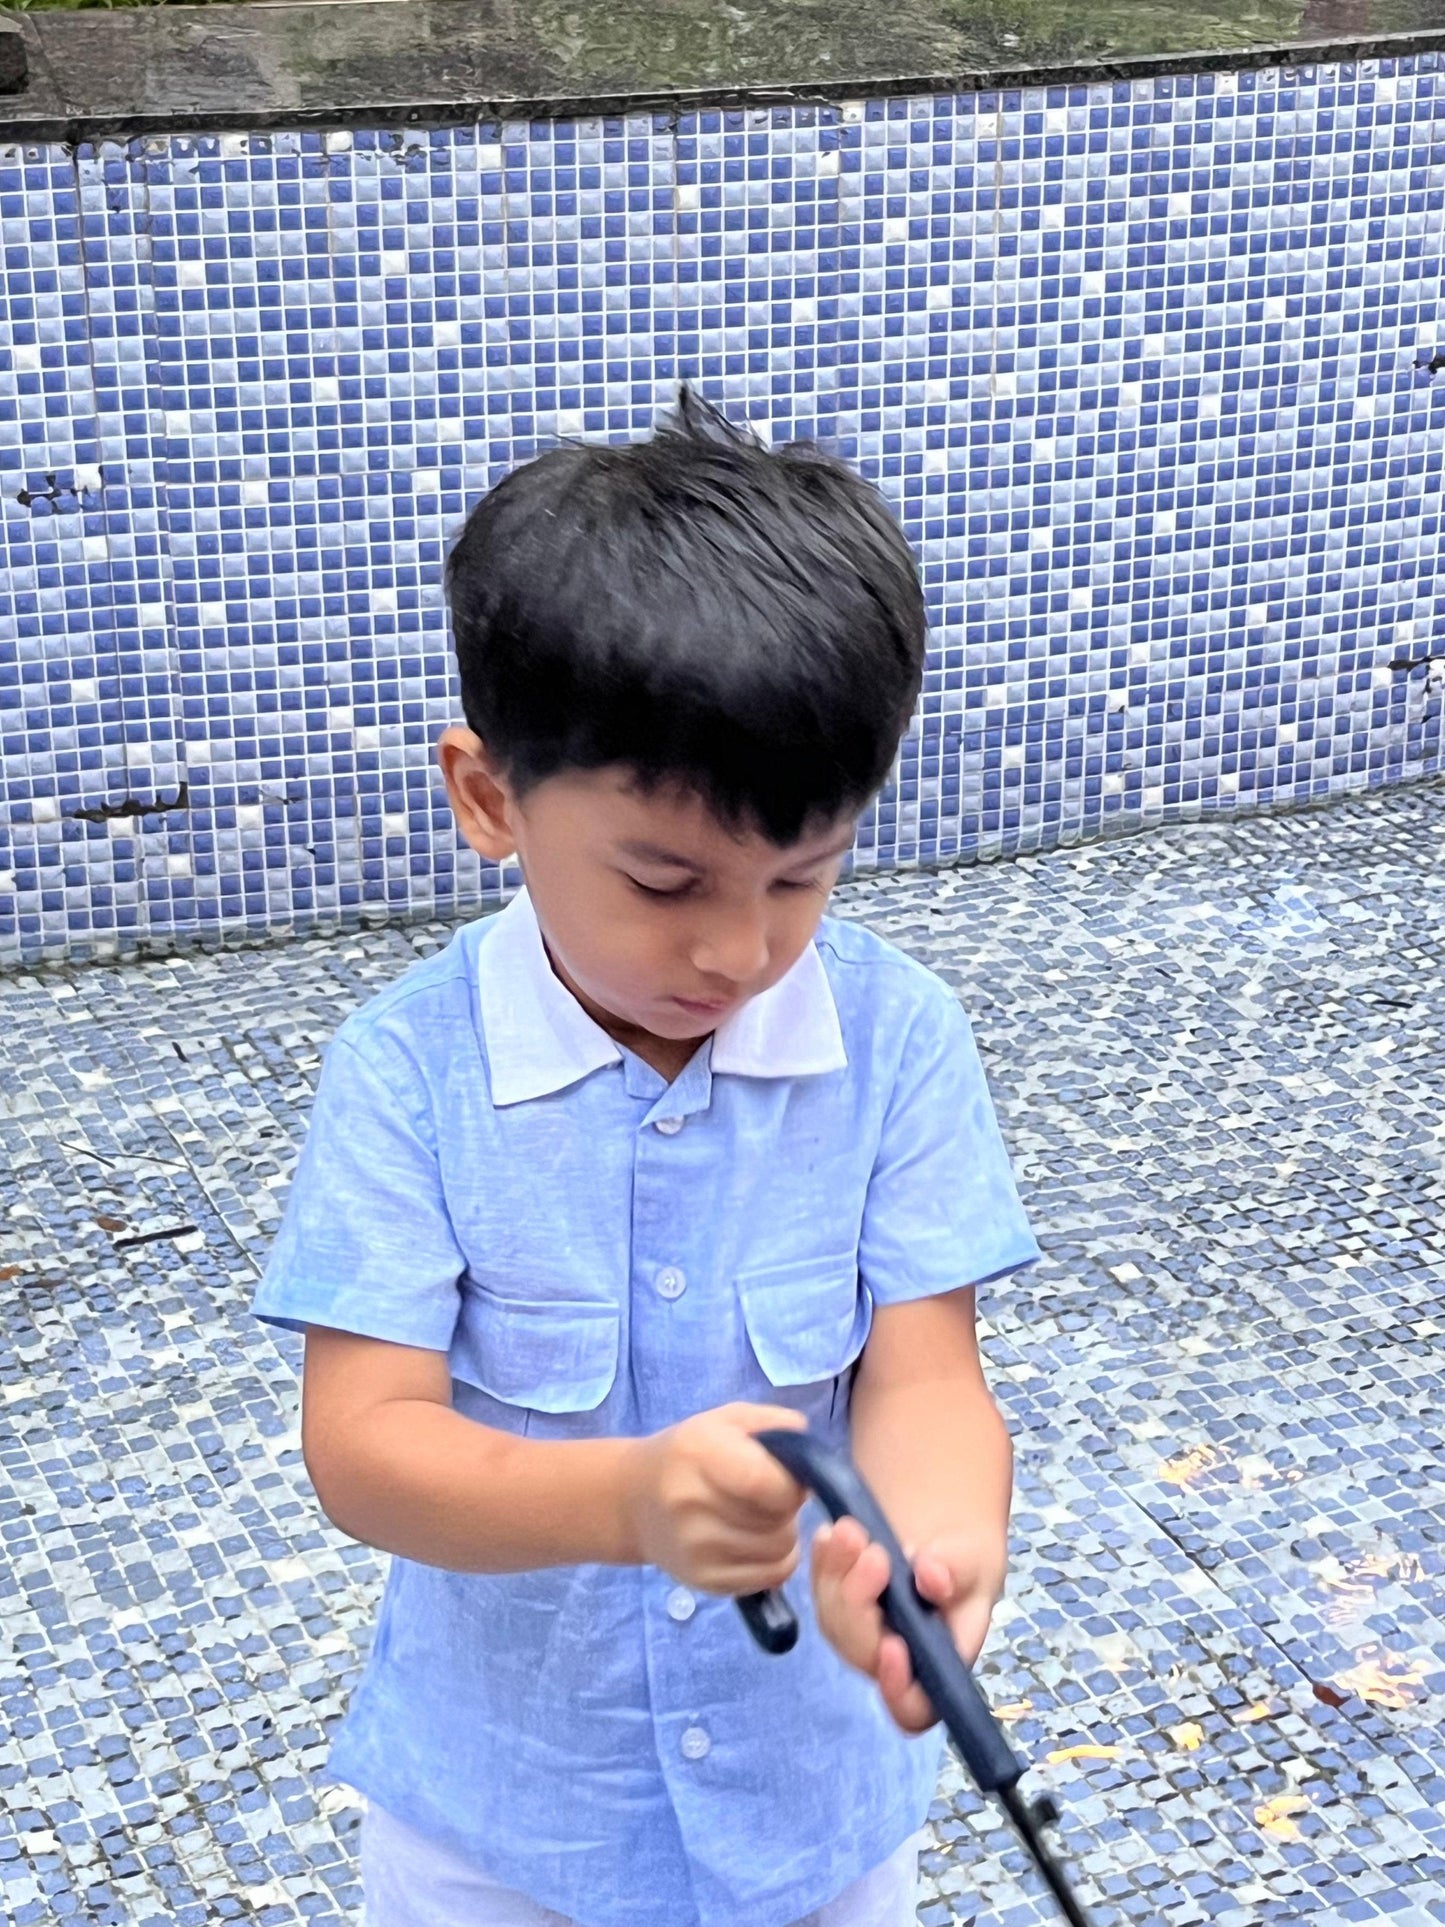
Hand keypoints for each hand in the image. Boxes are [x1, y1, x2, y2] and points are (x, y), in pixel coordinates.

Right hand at [628, 1403, 806, 1594]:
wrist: (633, 1500)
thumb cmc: (690, 1453)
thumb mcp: (727, 1420)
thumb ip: (774, 1425)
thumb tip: (812, 1457)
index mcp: (700, 1454)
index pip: (763, 1483)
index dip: (790, 1485)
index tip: (788, 1477)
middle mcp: (693, 1505)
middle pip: (778, 1521)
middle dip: (786, 1508)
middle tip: (769, 1496)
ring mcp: (696, 1549)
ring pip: (780, 1551)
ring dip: (783, 1533)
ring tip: (762, 1517)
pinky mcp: (704, 1582)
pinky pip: (771, 1577)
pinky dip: (777, 1560)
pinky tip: (758, 1541)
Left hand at [812, 1518, 1005, 1732]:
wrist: (938, 1530)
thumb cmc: (966, 1560)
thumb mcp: (975, 1561)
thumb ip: (957, 1572)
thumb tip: (931, 1578)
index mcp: (937, 1667)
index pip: (913, 1708)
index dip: (899, 1689)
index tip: (893, 1646)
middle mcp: (893, 1659)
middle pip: (864, 1652)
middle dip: (861, 1604)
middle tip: (873, 1554)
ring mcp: (860, 1632)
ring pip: (835, 1621)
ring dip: (837, 1576)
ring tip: (849, 1530)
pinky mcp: (838, 1603)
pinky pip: (821, 1592)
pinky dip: (823, 1563)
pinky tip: (827, 1534)